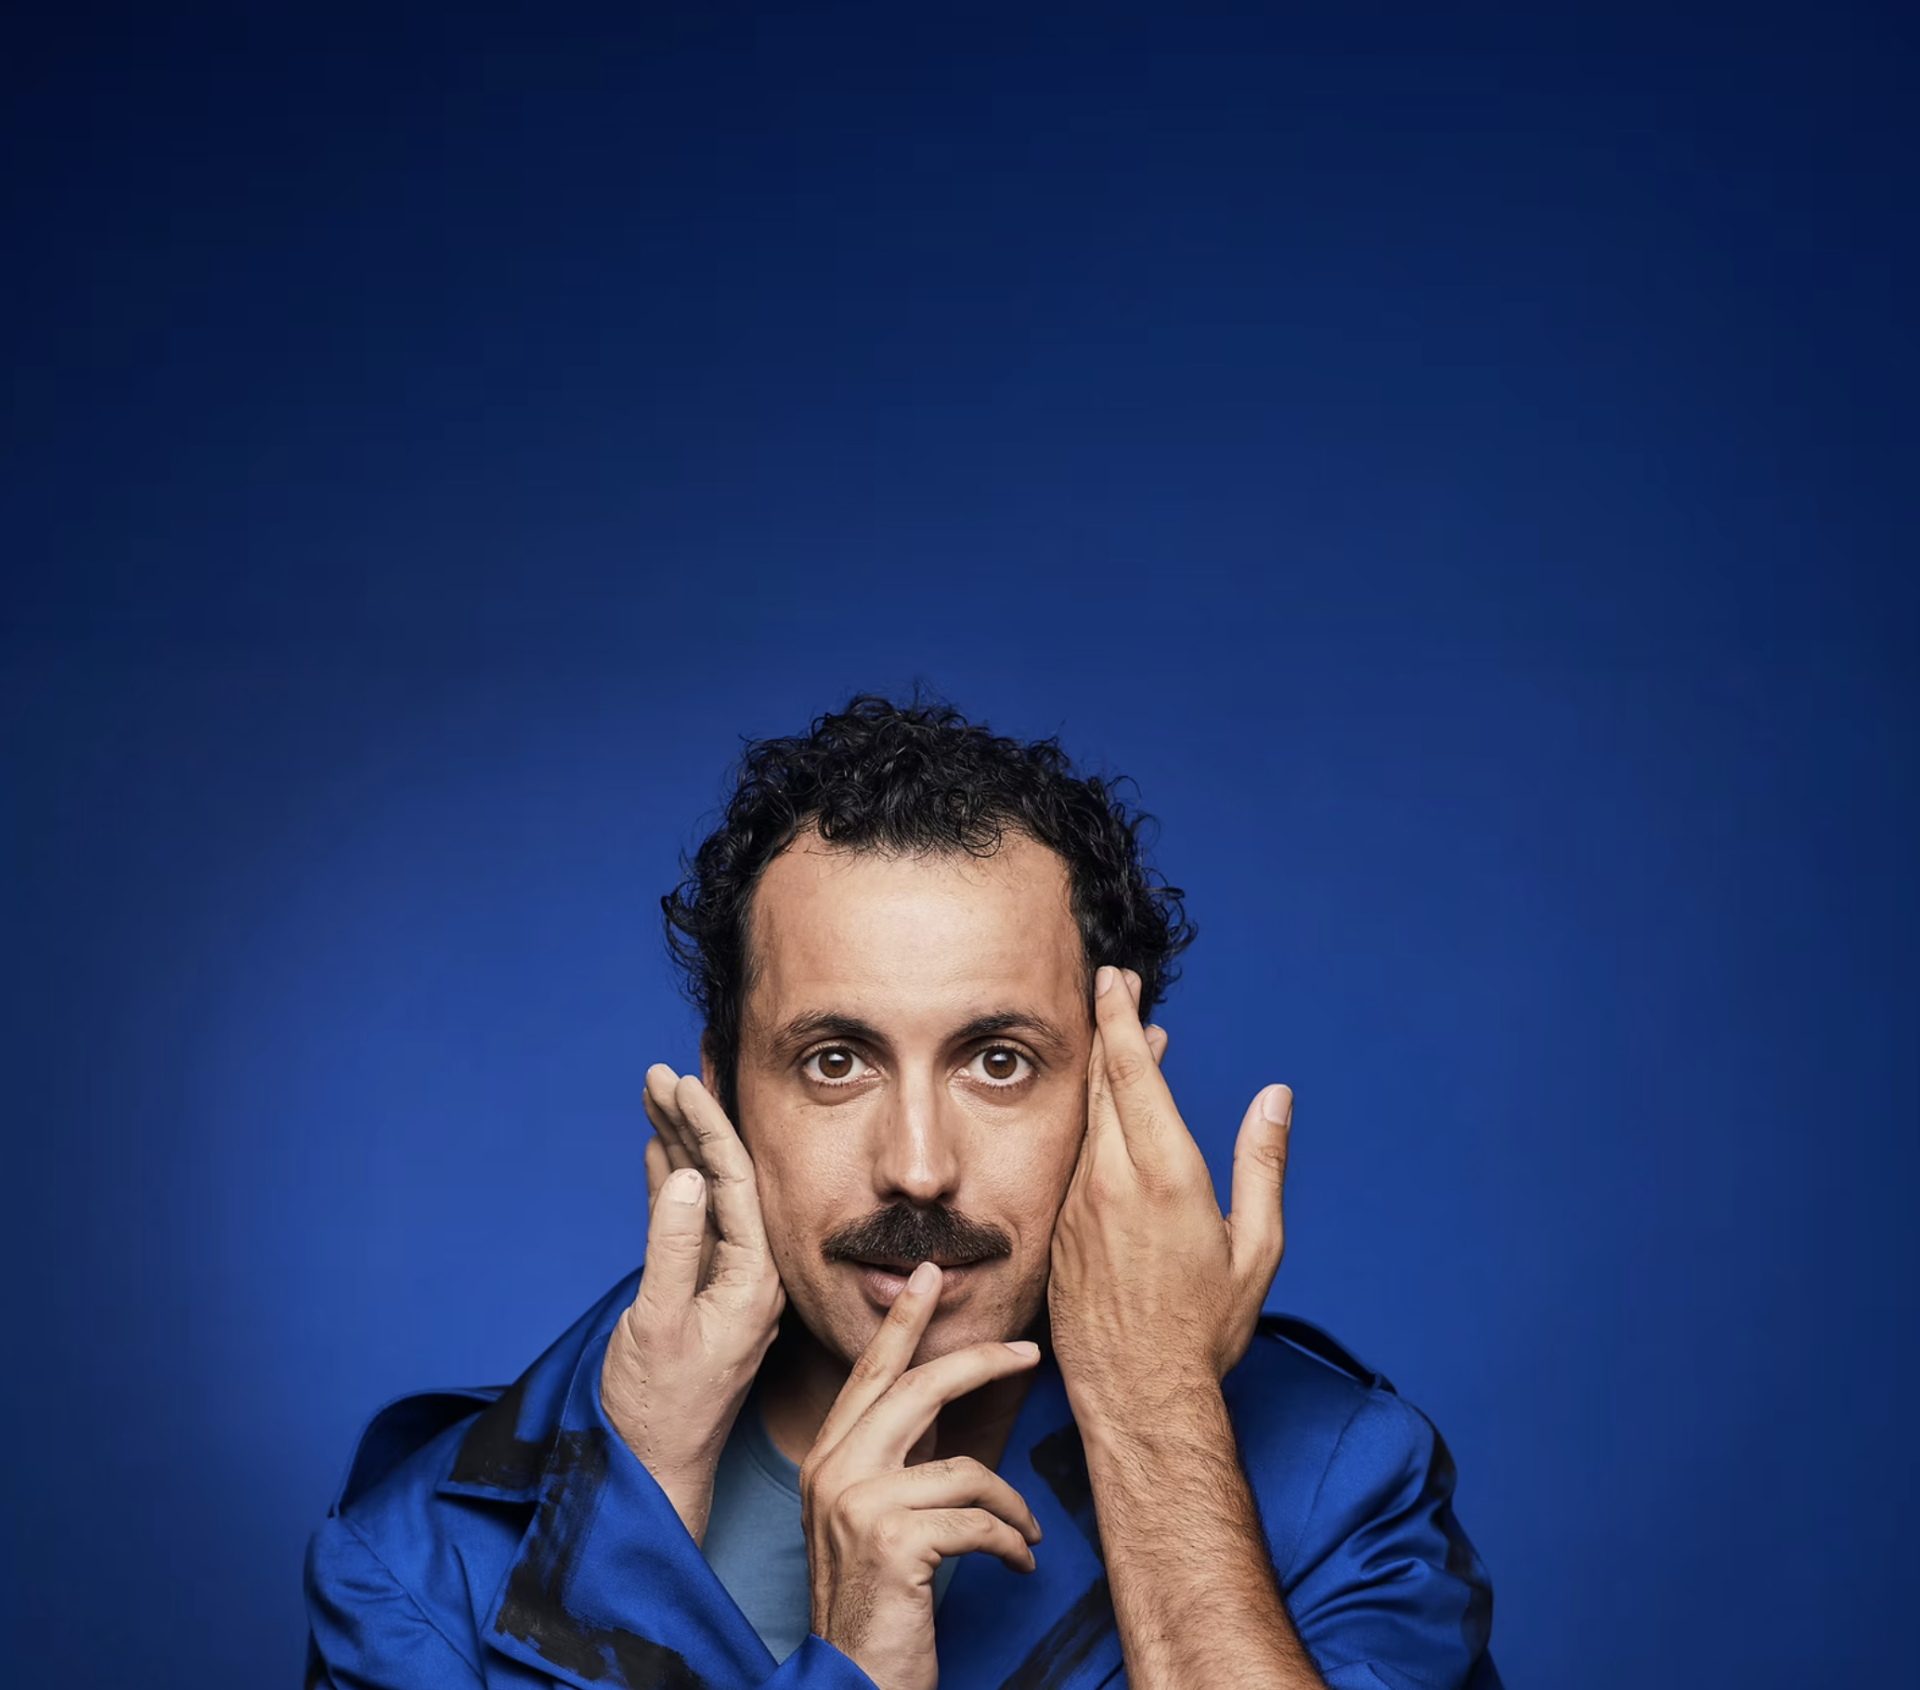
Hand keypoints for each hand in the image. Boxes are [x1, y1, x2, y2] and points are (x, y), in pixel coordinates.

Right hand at [599, 1064, 785, 1544]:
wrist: (652, 1470)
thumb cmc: (657, 1409)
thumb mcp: (659, 1325)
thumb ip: (673, 1249)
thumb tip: (685, 1177)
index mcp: (753, 1280)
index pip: (736, 1183)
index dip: (709, 1127)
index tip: (683, 1081)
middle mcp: (749, 1275)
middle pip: (725, 1180)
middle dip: (695, 1123)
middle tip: (663, 1073)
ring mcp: (724, 1284)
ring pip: (705, 1196)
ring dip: (681, 1146)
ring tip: (657, 1095)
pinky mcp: (698, 1294)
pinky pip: (689, 1224)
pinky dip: (672, 1184)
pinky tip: (659, 1150)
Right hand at [802, 1264, 1043, 1689]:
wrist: (850, 1683)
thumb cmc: (874, 1604)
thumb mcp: (869, 1518)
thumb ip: (895, 1460)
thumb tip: (941, 1402)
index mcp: (827, 1459)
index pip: (870, 1374)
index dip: (903, 1321)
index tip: (930, 1274)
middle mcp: (833, 1471)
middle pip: (917, 1390)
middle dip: (979, 1363)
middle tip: (1027, 1351)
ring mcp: (858, 1504)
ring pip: (964, 1468)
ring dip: (1010, 1505)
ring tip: (1025, 1535)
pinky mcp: (892, 1542)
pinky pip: (978, 1520)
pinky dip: (1010, 1543)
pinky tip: (1017, 1563)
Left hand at [1048, 966, 1291, 1429]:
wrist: (1139, 1394)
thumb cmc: (1207, 1328)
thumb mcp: (1256, 1248)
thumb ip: (1262, 1164)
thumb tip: (1275, 1099)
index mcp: (1166, 1176)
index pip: (1131, 1076)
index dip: (1121, 1021)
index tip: (1116, 982)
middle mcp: (1113, 1181)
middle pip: (1102, 1084)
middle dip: (1109, 1029)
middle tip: (1115, 988)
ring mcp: (1079, 1204)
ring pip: (1086, 1120)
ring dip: (1103, 1077)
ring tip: (1126, 1047)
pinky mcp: (1061, 1228)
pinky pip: (1074, 1159)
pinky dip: (1092, 1125)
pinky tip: (1108, 1120)